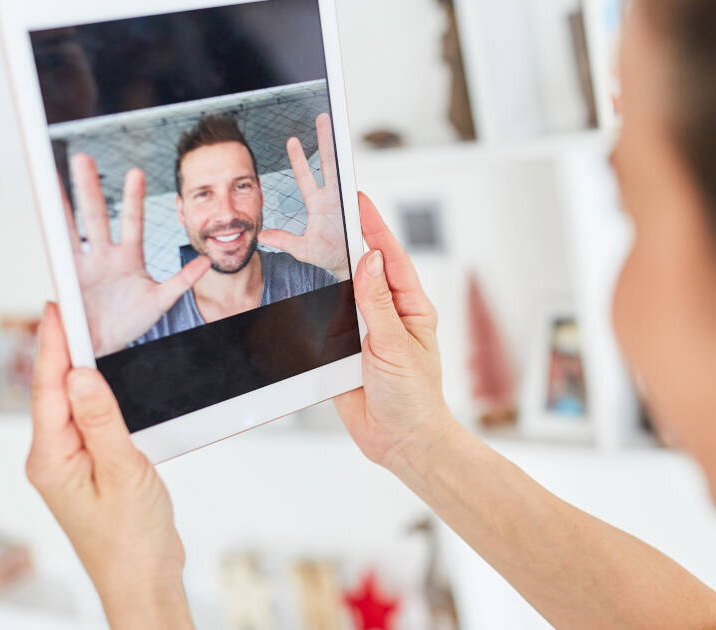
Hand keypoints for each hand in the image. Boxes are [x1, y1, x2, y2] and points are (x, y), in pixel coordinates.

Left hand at [27, 303, 193, 629]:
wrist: (144, 579)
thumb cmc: (132, 538)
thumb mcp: (123, 471)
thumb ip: (102, 420)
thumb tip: (80, 375)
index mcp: (52, 459)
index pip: (50, 388)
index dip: (54, 344)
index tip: (59, 308)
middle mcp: (54, 459)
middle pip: (55, 391)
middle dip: (62, 349)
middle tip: (72, 309)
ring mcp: (72, 464)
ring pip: (73, 405)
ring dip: (80, 371)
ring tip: (86, 335)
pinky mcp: (93, 468)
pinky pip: (90, 422)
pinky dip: (98, 397)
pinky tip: (106, 384)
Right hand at [67, 155, 210, 355]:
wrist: (108, 344)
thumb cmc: (132, 322)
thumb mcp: (161, 301)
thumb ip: (182, 280)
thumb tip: (207, 262)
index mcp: (128, 257)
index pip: (132, 220)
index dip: (133, 197)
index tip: (135, 172)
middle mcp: (104, 255)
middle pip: (96, 214)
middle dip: (89, 187)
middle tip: (82, 158)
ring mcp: (84, 264)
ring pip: (72, 226)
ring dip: (63, 203)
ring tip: (53, 178)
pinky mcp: (68, 277)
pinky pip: (59, 252)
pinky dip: (53, 234)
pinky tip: (45, 214)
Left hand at [259, 113, 351, 276]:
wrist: (348, 266)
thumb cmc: (328, 256)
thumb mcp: (302, 249)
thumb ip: (283, 240)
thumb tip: (263, 235)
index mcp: (318, 204)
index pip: (306, 176)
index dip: (299, 158)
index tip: (292, 140)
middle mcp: (332, 198)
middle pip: (328, 163)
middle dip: (325, 140)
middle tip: (323, 118)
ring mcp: (346, 200)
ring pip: (342, 169)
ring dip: (340, 149)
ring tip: (339, 128)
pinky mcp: (356, 207)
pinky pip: (355, 187)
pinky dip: (353, 171)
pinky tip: (350, 157)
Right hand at [335, 193, 454, 467]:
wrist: (401, 442)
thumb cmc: (414, 397)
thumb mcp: (395, 345)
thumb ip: (377, 302)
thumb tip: (369, 259)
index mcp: (411, 307)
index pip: (390, 258)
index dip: (374, 228)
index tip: (358, 201)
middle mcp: (389, 315)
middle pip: (364, 270)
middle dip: (346, 242)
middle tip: (327, 211)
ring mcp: (366, 333)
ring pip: (341, 294)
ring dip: (327, 275)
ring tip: (309, 242)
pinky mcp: (343, 353)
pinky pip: (325, 326)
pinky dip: (312, 312)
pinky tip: (301, 295)